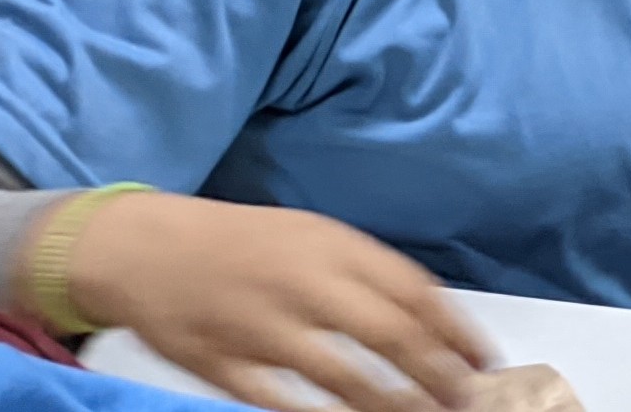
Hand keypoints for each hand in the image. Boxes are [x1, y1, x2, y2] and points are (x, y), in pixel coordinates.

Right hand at [65, 191, 493, 411]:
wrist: (145, 248)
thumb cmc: (243, 245)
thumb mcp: (315, 237)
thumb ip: (370, 275)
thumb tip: (434, 321)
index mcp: (334, 248)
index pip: (416, 294)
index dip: (457, 333)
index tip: (485, 361)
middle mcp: (304, 285)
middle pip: (391, 337)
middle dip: (439, 376)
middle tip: (466, 402)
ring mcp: (262, 328)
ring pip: (345, 377)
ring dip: (393, 405)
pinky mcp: (223, 365)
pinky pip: (281, 401)